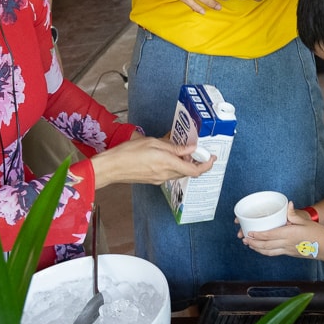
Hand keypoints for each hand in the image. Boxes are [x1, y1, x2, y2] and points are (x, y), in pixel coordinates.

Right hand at [90, 135, 210, 186]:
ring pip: (179, 173)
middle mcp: (166, 175)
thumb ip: (174, 147)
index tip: (211, 157)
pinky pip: (170, 174)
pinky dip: (174, 166)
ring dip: (184, 164)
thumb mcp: (153, 143)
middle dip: (196, 162)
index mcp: (167, 164)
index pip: (194, 170)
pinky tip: (169, 156)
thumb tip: (190, 148)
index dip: (206, 165)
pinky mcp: (153, 180)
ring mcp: (159, 179)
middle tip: (197, 150)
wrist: (112, 167)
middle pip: (188, 172)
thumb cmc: (128, 153)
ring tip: (182, 150)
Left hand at [238, 207, 323, 257]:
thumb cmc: (318, 234)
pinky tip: (261, 249)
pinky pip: (274, 253)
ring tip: (249, 245)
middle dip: (254, 242)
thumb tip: (288, 204)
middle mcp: (287, 244)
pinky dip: (265, 252)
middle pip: (266, 245)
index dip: (258, 235)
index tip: (249, 232)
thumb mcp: (306, 222)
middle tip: (244, 239)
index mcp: (290, 234)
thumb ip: (294, 215)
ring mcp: (288, 250)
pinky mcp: (290, 254)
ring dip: (257, 249)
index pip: (270, 235)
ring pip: (269, 251)